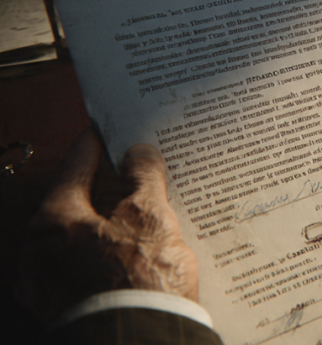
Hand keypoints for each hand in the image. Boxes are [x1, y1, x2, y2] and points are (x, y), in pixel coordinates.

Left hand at [17, 127, 197, 323]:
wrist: (138, 343)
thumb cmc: (139, 282)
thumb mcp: (150, 217)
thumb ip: (143, 179)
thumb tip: (138, 154)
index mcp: (52, 220)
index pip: (76, 164)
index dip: (99, 143)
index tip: (112, 130)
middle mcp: (39, 252)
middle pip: (76, 203)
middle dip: (107, 187)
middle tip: (137, 172)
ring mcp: (48, 285)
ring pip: (81, 238)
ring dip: (110, 224)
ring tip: (146, 215)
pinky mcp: (65, 310)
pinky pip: (86, 268)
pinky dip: (108, 255)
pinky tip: (136, 255)